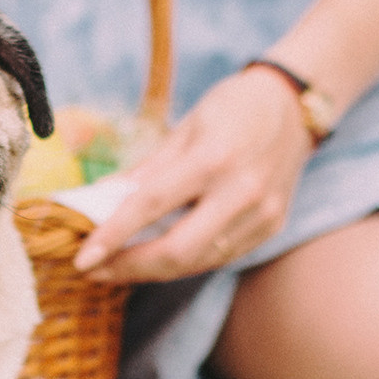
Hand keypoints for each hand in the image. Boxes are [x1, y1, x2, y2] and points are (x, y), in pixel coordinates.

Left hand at [73, 68, 315, 282]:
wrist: (296, 106)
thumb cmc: (233, 108)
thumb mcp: (184, 128)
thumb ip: (143, 171)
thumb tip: (95, 201)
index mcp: (214, 158)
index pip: (151, 205)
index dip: (112, 236)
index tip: (82, 258)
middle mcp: (243, 191)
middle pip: (178, 250)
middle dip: (129, 267)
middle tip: (93, 270)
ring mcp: (263, 214)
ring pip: (198, 262)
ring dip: (151, 271)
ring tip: (115, 267)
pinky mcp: (272, 227)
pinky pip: (219, 257)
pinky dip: (182, 263)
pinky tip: (154, 260)